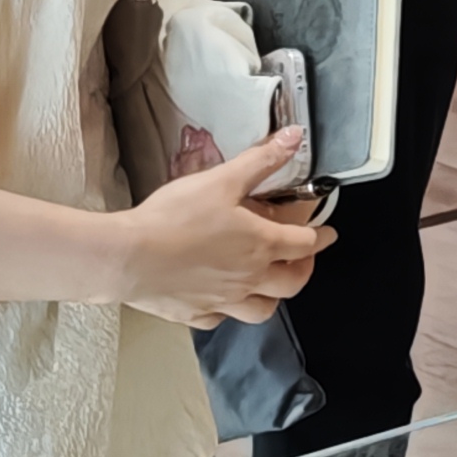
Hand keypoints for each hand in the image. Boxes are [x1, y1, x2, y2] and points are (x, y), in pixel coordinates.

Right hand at [119, 127, 328, 330]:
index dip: (321, 235)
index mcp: (261, 245)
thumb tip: (294, 139)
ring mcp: (223, 301)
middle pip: (292, 282)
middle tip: (303, 259)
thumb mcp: (222, 179)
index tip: (328, 233)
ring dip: (271, 297)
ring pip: (262, 309)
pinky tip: (221, 300)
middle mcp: (249, 278)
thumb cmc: (174, 219)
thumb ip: (261, 160)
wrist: (128, 257)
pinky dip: (227, 310)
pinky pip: (220, 318)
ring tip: (268, 284)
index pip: (305, 243)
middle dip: (304, 269)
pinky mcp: (195, 313)